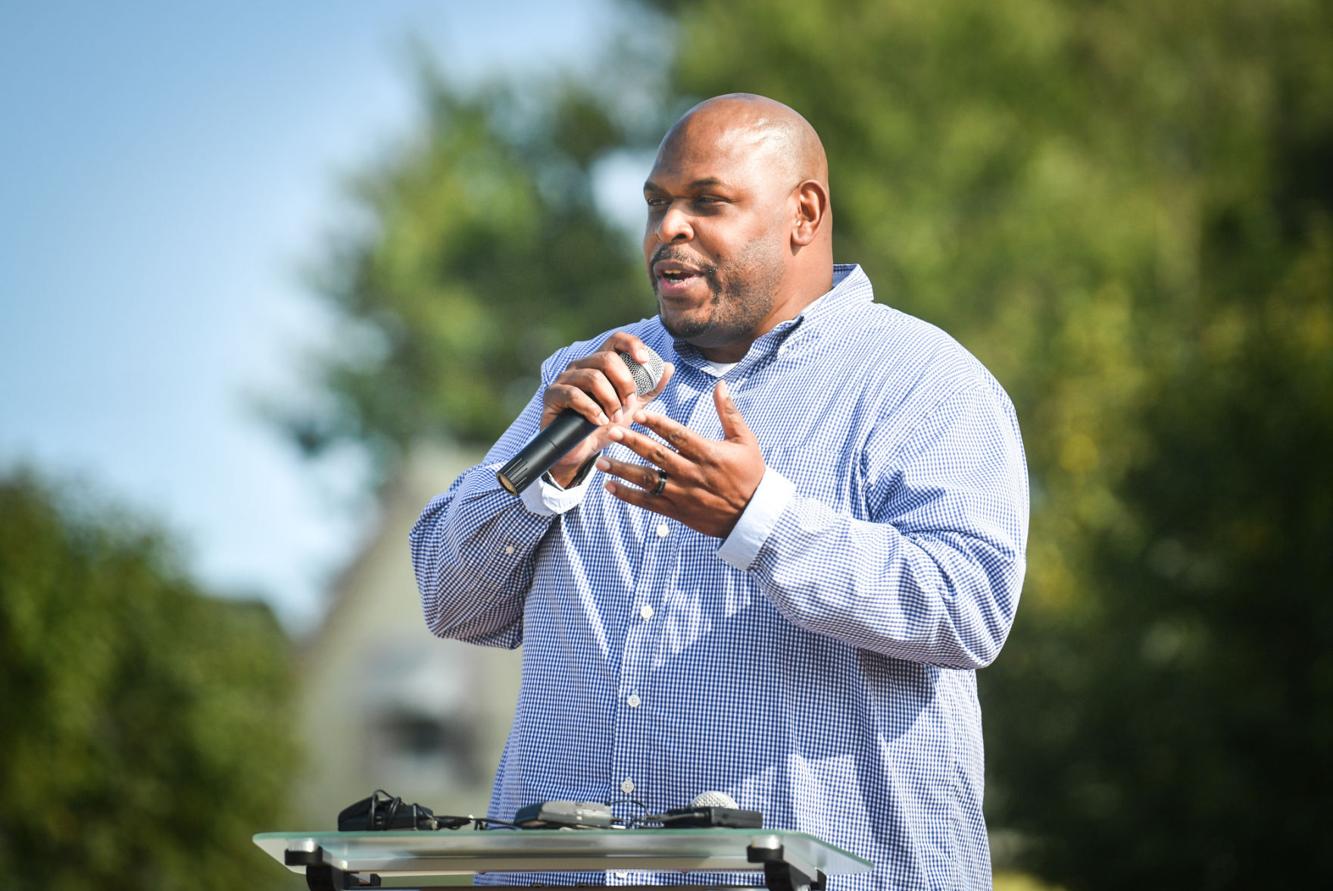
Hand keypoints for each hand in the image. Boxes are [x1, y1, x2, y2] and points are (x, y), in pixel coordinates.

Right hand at [542, 332, 673, 486]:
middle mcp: (581, 365)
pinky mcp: (552, 394)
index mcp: (600, 362)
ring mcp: (565, 378)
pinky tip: (599, 422)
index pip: (616, 340)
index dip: (632, 345)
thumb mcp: (633, 407)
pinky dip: (592, 410)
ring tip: (615, 418)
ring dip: (610, 400)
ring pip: (593, 377)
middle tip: (629, 405)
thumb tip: (668, 367)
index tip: (645, 361)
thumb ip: (650, 388)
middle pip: (607, 358)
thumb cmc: (607, 424)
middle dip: (624, 383)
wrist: (583, 451)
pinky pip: (574, 395)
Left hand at [597, 380, 763, 537]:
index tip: (639, 414)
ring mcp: (683, 494)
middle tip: (612, 432)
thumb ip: (729, 413)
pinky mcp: (677, 510)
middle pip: (657, 456)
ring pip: (647, 480)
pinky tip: (610, 486)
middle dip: (632, 443)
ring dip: (623, 470)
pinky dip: (628, 495)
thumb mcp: (745, 440)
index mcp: (708, 454)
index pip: (678, 436)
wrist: (753, 514)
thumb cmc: (750, 473)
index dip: (657, 424)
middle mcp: (692, 474)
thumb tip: (720, 385)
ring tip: (602, 461)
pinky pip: (648, 503)